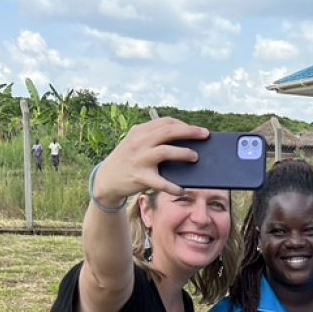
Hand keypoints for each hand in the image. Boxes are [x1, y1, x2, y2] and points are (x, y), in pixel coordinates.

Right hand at [93, 117, 208, 202]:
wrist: (107, 179)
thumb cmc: (128, 160)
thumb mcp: (136, 144)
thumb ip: (154, 139)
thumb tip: (184, 142)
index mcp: (140, 132)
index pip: (165, 122)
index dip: (184, 125)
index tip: (197, 130)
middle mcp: (140, 142)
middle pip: (168, 132)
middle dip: (189, 132)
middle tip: (205, 135)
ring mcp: (140, 159)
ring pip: (165, 152)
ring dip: (183, 153)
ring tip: (195, 157)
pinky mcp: (140, 177)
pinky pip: (160, 182)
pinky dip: (172, 186)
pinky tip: (181, 189)